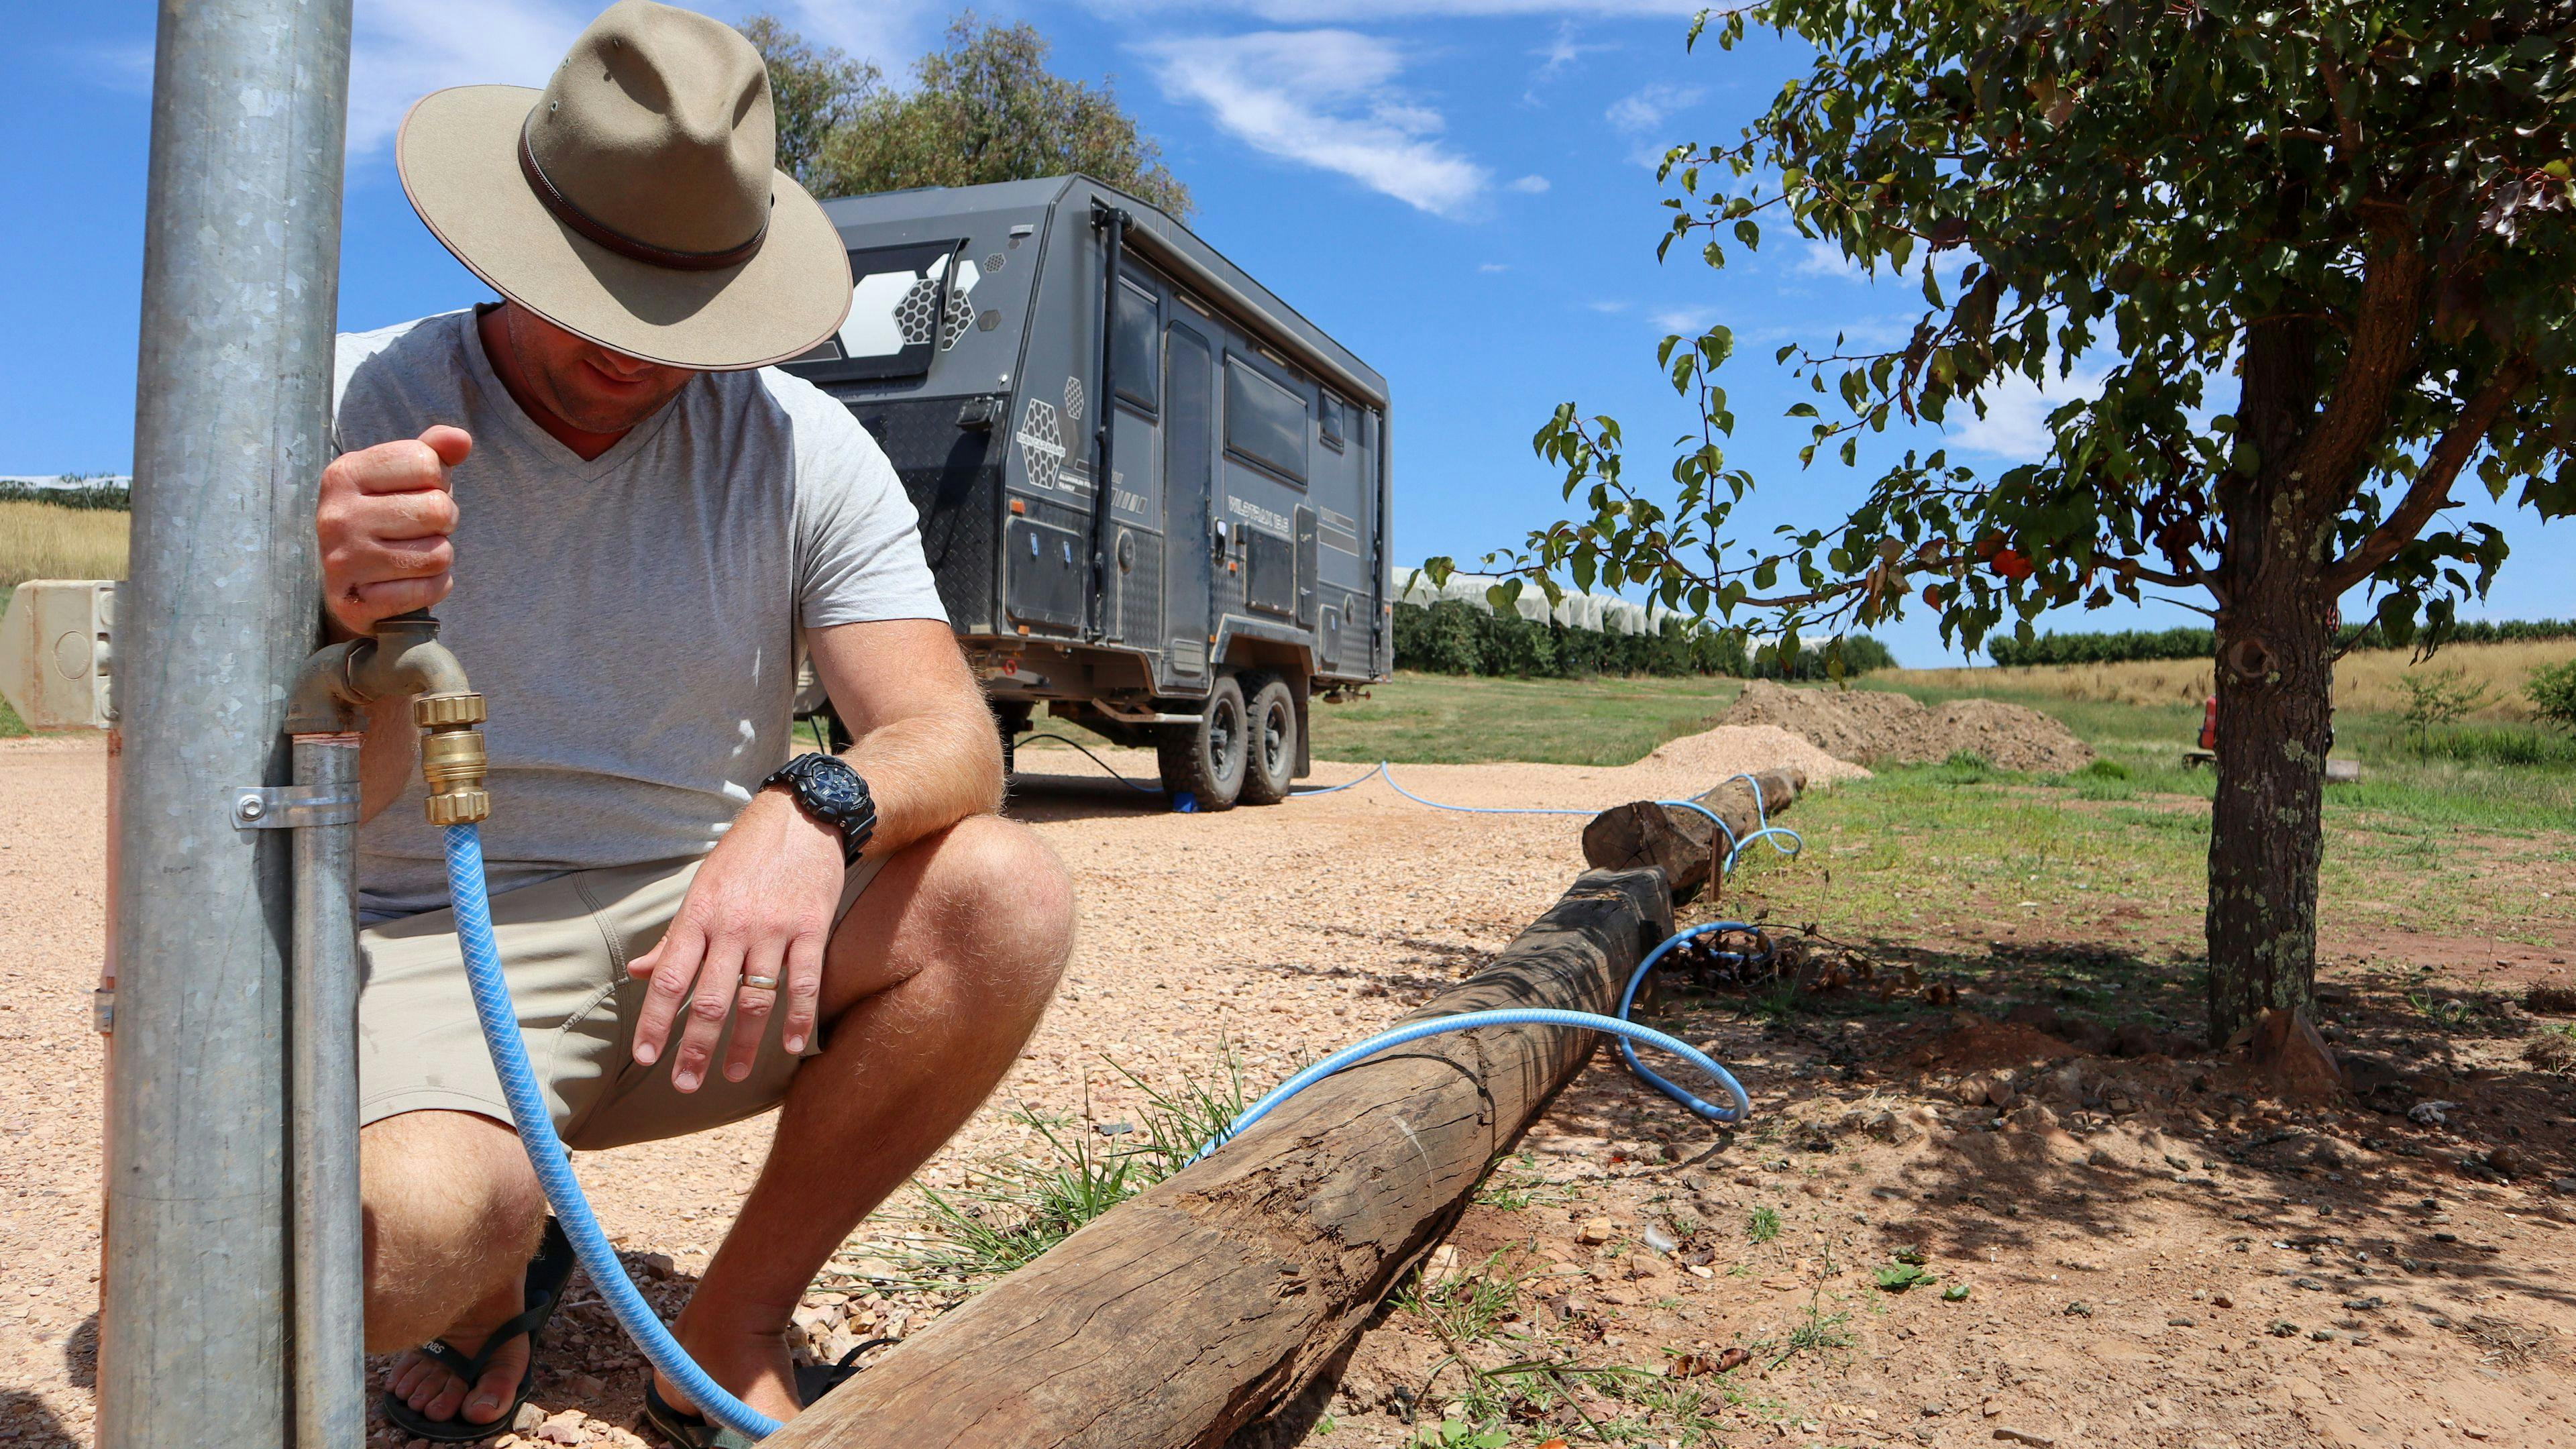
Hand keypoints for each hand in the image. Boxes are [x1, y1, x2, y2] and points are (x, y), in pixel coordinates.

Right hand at [315, 425, 469, 637]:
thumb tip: (461, 439)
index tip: (415, 493)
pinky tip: (409, 581)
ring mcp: (343, 560)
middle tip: (419, 530)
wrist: (348, 583)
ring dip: (439, 556)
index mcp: (345, 473)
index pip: (427, 462)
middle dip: (443, 522)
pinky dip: (433, 587)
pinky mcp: (355, 601)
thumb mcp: (402, 477)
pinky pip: (429, 589)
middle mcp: (337, 515)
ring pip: (439, 553)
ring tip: (412, 555)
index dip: (437, 480)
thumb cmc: (384, 519)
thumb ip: (432, 451)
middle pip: (438, 510)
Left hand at [628, 789, 843, 1090]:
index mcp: (699, 916)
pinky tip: (791, 1046)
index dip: (656, 1022)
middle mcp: (733, 926)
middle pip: (711, 999)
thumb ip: (673, 937)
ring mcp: (774, 929)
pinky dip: (798, 1019)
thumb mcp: (700, 889)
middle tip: (685, 1085)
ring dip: (744, 1044)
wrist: (801, 816)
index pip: (669, 979)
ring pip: (756, 998)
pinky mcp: (811, 927)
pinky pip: (805, 982)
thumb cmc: (744, 856)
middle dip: (696, 1048)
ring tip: (732, 1075)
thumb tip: (637, 973)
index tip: (646, 1057)